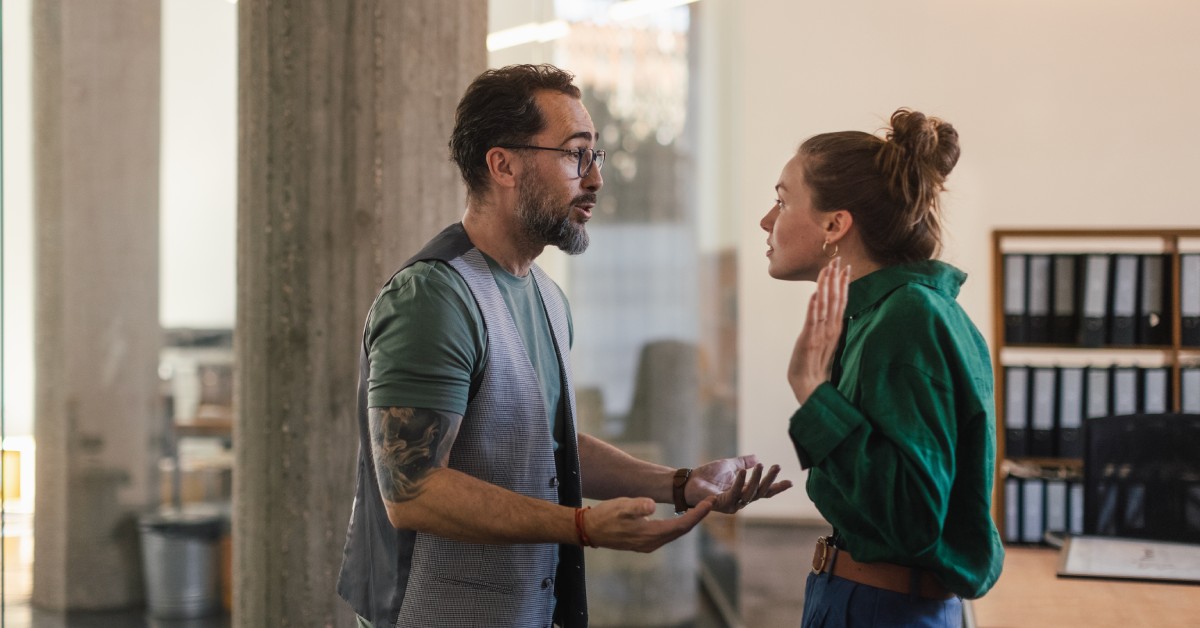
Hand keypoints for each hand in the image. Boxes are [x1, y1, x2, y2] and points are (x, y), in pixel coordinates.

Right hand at [585, 496, 714, 552]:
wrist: (590, 530)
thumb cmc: (605, 516)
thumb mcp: (621, 506)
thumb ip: (637, 505)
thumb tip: (651, 505)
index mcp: (650, 534)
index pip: (682, 526)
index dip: (698, 514)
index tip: (710, 502)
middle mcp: (652, 543)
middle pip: (682, 531)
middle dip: (698, 517)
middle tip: (711, 502)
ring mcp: (648, 544)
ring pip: (676, 533)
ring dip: (690, 521)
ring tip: (701, 508)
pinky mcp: (644, 542)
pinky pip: (668, 534)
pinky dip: (679, 525)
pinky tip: (683, 517)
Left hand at [686, 455, 792, 513]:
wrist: (688, 482)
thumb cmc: (707, 475)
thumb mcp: (729, 465)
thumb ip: (743, 463)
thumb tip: (757, 457)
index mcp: (744, 491)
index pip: (763, 491)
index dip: (776, 487)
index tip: (791, 481)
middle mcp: (740, 500)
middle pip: (760, 492)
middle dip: (770, 480)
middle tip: (777, 466)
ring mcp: (732, 504)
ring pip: (750, 494)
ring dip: (757, 479)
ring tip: (762, 466)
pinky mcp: (722, 504)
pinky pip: (734, 493)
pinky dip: (740, 482)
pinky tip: (745, 471)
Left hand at [788, 257, 849, 404]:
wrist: (810, 387)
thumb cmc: (818, 367)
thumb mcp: (827, 344)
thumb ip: (831, 329)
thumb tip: (834, 315)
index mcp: (836, 329)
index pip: (842, 302)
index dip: (843, 285)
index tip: (845, 268)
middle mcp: (831, 330)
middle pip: (836, 300)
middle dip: (836, 279)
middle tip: (838, 260)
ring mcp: (820, 335)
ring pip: (825, 306)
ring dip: (826, 287)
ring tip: (827, 270)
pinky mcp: (808, 341)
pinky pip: (812, 321)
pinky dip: (813, 307)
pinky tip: (814, 294)